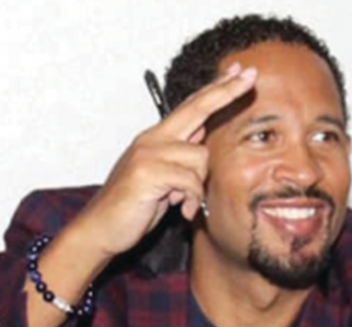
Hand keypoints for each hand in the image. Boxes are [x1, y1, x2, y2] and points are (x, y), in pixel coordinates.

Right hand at [67, 62, 257, 258]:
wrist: (101, 229)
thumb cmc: (135, 207)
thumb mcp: (164, 179)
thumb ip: (181, 158)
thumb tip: (201, 139)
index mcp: (157, 138)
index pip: (192, 107)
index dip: (217, 89)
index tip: (240, 72)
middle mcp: (152, 139)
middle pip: (197, 109)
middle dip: (225, 92)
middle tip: (250, 75)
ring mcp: (148, 153)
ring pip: (201, 158)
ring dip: (199, 186)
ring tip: (183, 202)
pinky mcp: (147, 172)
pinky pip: (191, 181)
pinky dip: (192, 199)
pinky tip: (180, 209)